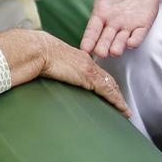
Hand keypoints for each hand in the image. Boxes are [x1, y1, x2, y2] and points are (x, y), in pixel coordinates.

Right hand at [0, 29, 128, 116]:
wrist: (36, 50)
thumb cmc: (36, 55)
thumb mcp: (48, 63)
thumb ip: (53, 69)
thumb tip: (46, 75)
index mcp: (79, 58)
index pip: (97, 73)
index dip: (106, 83)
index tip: (110, 92)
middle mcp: (87, 62)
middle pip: (108, 79)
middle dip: (116, 92)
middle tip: (122, 105)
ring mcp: (89, 69)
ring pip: (111, 86)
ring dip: (119, 100)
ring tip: (125, 111)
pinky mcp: (89, 76)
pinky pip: (108, 91)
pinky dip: (117, 101)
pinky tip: (122, 109)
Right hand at [64, 0, 159, 58]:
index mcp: (100, 15)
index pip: (92, 30)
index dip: (88, 39)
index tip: (83, 49)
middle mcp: (112, 25)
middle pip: (105, 39)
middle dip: (102, 47)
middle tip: (99, 53)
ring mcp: (127, 27)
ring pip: (121, 41)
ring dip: (118, 47)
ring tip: (114, 52)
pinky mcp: (142, 26)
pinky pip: (138, 35)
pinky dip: (135, 40)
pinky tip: (132, 43)